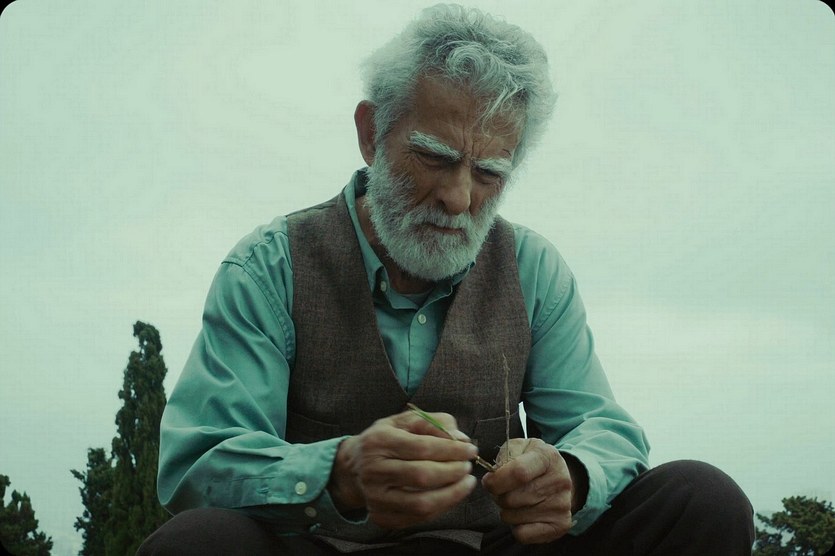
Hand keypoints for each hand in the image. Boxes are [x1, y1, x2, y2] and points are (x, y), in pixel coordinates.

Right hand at [328, 410, 478, 528]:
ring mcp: (375, 497)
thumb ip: (433, 423)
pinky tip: (450, 495)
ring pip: (421, 503)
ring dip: (452, 495)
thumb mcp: (403, 421)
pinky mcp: (380, 516)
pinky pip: (418, 518)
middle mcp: (373, 471)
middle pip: (422, 476)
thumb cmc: (385, 439)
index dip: (451, 450)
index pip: (421, 447)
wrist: (354, 466)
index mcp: (378, 442)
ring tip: (466, 483)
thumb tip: (461, 438)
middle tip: (467, 466)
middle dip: (453, 472)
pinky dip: (440, 508)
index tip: (470, 449)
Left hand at [482, 438, 574, 543]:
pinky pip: (524, 534)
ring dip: (506, 511)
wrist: (559, 477)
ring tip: (515, 501)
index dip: (496, 480)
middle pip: (513, 497)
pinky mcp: (561, 524)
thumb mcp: (520, 447)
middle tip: (501, 492)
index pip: (518, 472)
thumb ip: (504, 456)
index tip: (488, 481)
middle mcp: (559, 480)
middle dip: (498, 496)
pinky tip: (523, 514)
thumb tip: (493, 475)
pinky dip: (516, 527)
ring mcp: (562, 504)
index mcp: (547, 456)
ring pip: (515, 516)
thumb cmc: (532, 462)